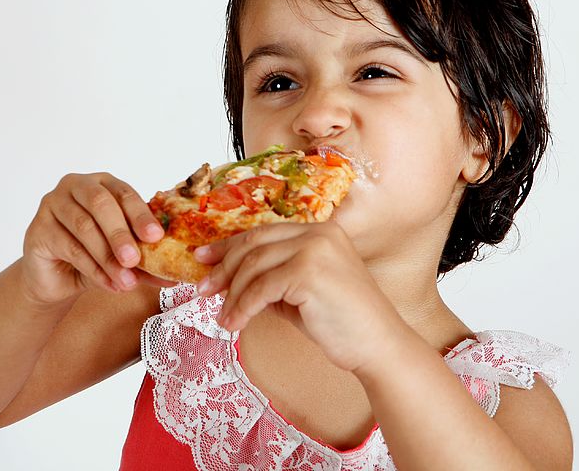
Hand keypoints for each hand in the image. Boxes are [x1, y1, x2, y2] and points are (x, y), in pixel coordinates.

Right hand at [20, 172, 177, 305]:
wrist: (57, 278)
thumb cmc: (94, 256)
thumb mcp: (124, 257)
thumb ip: (145, 261)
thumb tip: (172, 277)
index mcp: (104, 183)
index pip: (125, 193)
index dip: (141, 215)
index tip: (156, 237)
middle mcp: (76, 186)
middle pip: (101, 204)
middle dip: (121, 234)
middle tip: (135, 260)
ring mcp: (53, 204)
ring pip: (84, 228)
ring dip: (107, 258)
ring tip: (126, 282)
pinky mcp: (38, 228)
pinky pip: (69, 247)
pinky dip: (93, 269)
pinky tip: (109, 284)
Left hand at [193, 220, 407, 373]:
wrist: (377, 346)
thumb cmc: (340, 323)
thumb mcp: (300, 294)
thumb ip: (272, 280)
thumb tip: (228, 279)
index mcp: (319, 231)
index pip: (263, 232)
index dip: (229, 245)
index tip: (204, 259)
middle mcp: (318, 233)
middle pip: (254, 243)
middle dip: (223, 267)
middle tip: (201, 290)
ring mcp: (315, 250)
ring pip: (253, 266)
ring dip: (231, 294)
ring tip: (222, 317)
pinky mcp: (309, 272)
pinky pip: (261, 288)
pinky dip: (243, 307)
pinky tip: (234, 324)